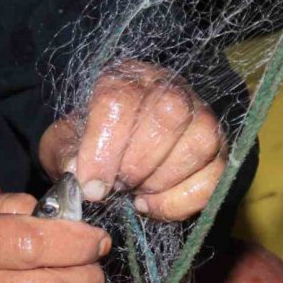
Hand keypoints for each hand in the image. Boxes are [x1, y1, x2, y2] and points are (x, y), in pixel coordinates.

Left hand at [39, 61, 225, 220]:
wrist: (111, 155)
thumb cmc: (88, 145)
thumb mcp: (63, 143)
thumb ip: (64, 153)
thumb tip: (78, 169)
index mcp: (124, 78)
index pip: (120, 99)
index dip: (105, 148)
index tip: (93, 186)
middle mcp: (168, 87)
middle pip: (169, 113)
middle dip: (139, 163)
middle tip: (118, 187)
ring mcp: (201, 117)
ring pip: (200, 141)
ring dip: (163, 181)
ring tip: (136, 194)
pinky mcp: (219, 151)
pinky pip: (215, 176)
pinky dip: (182, 201)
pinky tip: (153, 204)